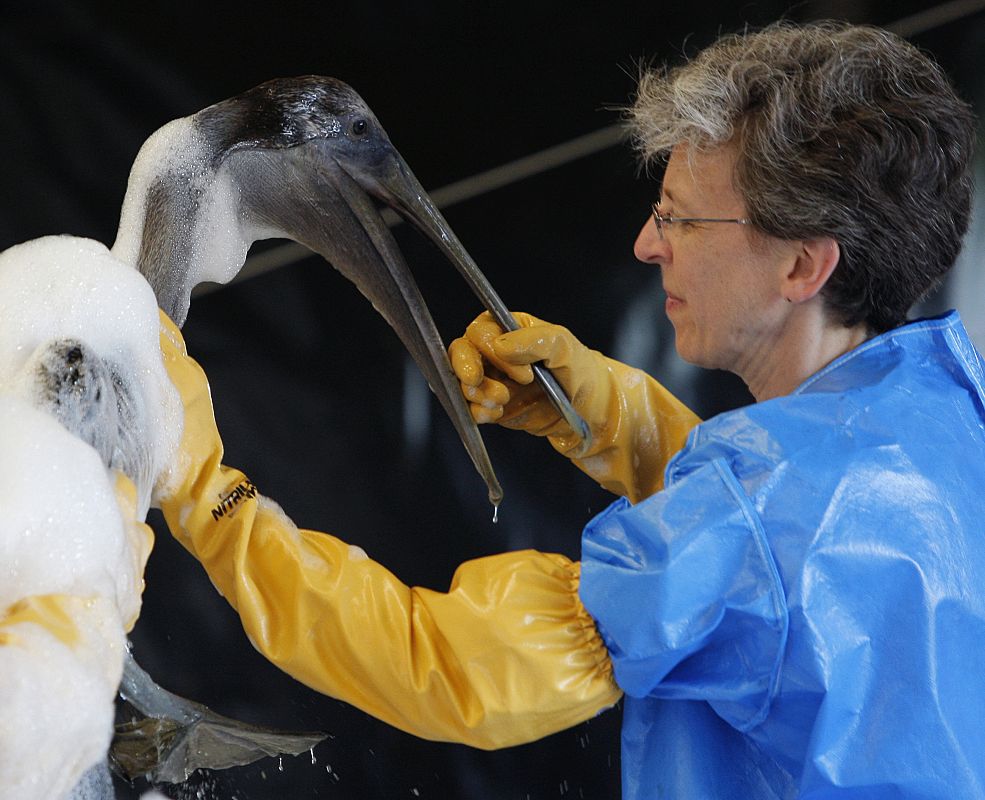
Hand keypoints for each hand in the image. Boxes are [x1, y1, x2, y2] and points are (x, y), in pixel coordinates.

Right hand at [449, 311, 699, 500]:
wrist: (595, 416)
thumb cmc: (585, 374)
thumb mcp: (568, 350)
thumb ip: (537, 341)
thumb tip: (500, 346)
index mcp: (512, 330)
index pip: (482, 331)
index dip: (490, 349)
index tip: (522, 372)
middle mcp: (498, 354)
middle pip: (462, 353)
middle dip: (468, 370)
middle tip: (483, 386)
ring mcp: (495, 381)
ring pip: (463, 382)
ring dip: (475, 393)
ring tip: (501, 403)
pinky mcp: (495, 407)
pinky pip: (473, 407)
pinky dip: (477, 412)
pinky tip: (495, 414)